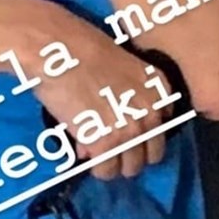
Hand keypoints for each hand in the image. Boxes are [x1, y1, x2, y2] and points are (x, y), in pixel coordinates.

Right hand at [30, 18, 174, 180]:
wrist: (56, 47)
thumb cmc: (81, 47)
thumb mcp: (119, 68)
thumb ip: (126, 100)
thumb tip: (116, 129)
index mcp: (159, 89)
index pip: (162, 129)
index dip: (142, 133)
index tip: (123, 130)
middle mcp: (152, 112)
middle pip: (151, 155)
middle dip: (130, 153)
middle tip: (108, 144)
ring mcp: (131, 130)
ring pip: (130, 168)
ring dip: (113, 162)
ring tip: (94, 148)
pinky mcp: (106, 143)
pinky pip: (106, 171)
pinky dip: (95, 166)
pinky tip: (83, 149)